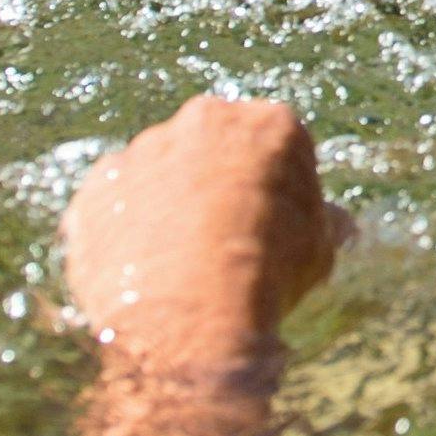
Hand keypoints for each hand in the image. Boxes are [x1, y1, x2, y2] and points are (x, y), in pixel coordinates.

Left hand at [64, 96, 343, 353]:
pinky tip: (141, 268)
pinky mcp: (97, 185)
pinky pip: (113, 201)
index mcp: (268, 123)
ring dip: (167, 200)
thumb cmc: (266, 276)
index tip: (275, 221)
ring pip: (159, 169)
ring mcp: (143, 149)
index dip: (278, 185)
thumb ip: (324, 221)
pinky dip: (123, 226)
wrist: (191, 315)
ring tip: (179, 261)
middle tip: (225, 235)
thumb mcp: (318, 251)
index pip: (278, 143)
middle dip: (218, 179)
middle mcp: (203, 120)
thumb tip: (338, 222)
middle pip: (213, 144)